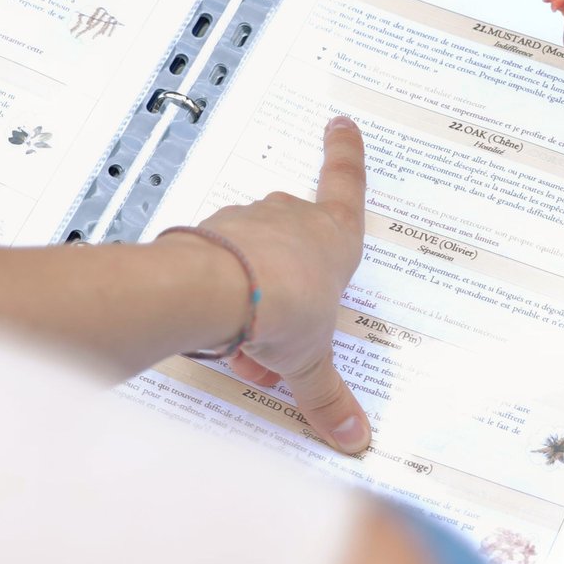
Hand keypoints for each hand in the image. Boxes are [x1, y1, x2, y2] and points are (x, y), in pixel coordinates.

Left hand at [201, 116, 370, 456]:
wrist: (221, 290)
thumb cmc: (283, 307)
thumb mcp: (312, 362)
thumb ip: (328, 397)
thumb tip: (353, 438)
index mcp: (334, 237)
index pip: (347, 183)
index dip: (347, 154)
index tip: (341, 125)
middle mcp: (292, 219)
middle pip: (296, 232)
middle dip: (291, 276)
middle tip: (288, 322)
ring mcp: (248, 222)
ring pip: (255, 252)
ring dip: (254, 291)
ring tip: (247, 345)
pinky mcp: (209, 235)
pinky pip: (219, 262)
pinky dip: (220, 292)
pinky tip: (217, 333)